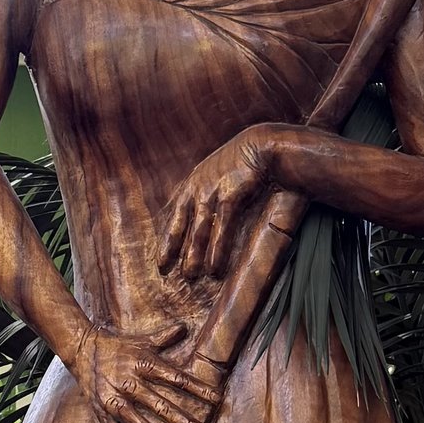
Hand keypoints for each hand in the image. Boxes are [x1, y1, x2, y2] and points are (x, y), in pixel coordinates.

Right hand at [74, 323, 221, 422]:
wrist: (81, 349)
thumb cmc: (117, 346)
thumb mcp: (142, 340)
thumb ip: (164, 337)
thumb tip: (184, 327)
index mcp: (144, 364)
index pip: (177, 378)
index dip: (198, 389)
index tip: (217, 400)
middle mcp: (131, 383)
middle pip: (163, 406)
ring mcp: (116, 401)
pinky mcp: (103, 413)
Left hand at [157, 127, 285, 282]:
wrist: (261, 146)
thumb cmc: (239, 163)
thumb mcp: (214, 174)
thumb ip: (202, 192)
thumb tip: (197, 218)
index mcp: (191, 185)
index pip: (174, 217)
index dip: (167, 240)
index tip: (161, 260)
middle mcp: (197, 188)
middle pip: (181, 225)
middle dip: (174, 250)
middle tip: (169, 271)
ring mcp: (212, 191)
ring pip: (199, 230)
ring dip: (194, 254)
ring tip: (191, 275)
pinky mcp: (230, 195)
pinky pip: (221, 228)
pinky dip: (217, 249)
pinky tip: (215, 266)